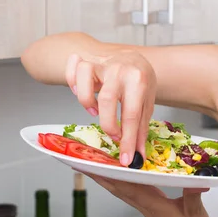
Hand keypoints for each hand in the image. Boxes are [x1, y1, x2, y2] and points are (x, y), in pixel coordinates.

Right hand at [65, 51, 156, 165]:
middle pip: (107, 99)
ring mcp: (102, 63)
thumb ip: (140, 128)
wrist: (135, 58)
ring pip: (84, 78)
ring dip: (86, 100)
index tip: (126, 158)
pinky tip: (80, 91)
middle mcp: (120, 69)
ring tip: (94, 110)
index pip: (131, 115)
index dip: (128, 140)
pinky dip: (71, 81)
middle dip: (108, 124)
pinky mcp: (88, 61)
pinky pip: (72, 69)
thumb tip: (137, 154)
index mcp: (139, 80)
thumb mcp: (146, 103)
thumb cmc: (140, 82)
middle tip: (113, 135)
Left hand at [82, 172, 214, 216]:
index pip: (128, 188)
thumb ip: (193, 195)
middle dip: (101, 174)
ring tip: (98, 164)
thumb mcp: (196, 214)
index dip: (111, 175)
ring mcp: (149, 208)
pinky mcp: (154, 209)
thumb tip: (195, 178)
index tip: (95, 164)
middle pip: (119, 189)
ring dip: (109, 178)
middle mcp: (147, 207)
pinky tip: (124, 175)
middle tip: (85, 160)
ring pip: (124, 191)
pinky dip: (124, 183)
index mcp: (155, 206)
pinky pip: (134, 193)